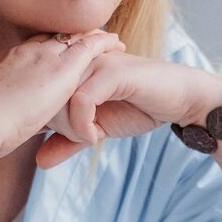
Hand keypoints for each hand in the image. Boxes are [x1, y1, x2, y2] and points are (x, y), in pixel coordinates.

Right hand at [0, 29, 125, 161]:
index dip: (45, 51)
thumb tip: (7, 127)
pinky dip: (102, 43)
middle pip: (52, 39)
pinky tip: (115, 43)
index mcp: (4, 64)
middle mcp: (23, 53)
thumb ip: (4, 116)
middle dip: (68, 39)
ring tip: (107, 38)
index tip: (56, 53)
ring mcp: (42, 57)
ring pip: (73, 38)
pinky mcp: (62, 68)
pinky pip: (88, 47)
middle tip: (86, 38)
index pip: (29, 52)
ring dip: (90, 37)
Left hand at [36, 53, 218, 168]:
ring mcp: (96, 62)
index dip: (46, 122)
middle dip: (59, 127)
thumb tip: (40, 161)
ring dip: (71, 129)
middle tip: (83, 137)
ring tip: (90, 137)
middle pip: (46, 97)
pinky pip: (81, 101)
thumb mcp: (97, 129)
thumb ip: (68, 141)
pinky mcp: (112, 72)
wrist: (181, 99)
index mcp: (73, 67)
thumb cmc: (140, 107)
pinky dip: (83, 127)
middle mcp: (80, 60)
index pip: (41, 94)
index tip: (65, 136)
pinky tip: (96, 137)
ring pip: (60, 99)